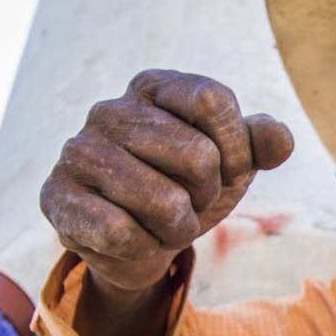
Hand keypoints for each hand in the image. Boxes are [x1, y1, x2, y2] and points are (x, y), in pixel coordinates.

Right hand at [40, 70, 294, 290]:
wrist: (137, 243)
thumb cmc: (185, 190)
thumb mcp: (231, 164)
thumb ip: (260, 144)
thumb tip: (279, 139)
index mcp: (152, 87)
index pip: (213, 99)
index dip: (237, 148)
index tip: (229, 170)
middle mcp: (109, 110)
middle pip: (198, 156)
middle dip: (208, 195)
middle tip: (189, 202)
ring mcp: (77, 151)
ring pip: (165, 202)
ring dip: (178, 228)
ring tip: (162, 223)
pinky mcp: (55, 197)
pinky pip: (121, 233)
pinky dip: (143, 248)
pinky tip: (132, 240)